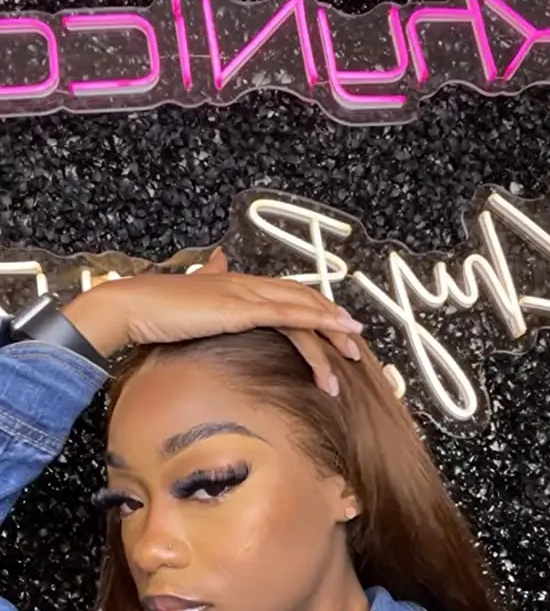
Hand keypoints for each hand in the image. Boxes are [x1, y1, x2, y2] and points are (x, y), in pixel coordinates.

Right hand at [63, 249, 363, 393]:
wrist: (132, 307)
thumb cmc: (155, 310)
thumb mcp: (190, 295)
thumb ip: (209, 278)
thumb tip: (216, 258)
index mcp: (237, 282)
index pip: (286, 293)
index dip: (313, 309)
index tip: (334, 328)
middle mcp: (247, 283)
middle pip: (302, 299)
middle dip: (332, 321)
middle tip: (355, 343)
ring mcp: (246, 294)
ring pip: (302, 309)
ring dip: (331, 330)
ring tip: (352, 353)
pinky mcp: (241, 308)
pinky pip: (289, 317)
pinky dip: (317, 326)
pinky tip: (335, 339)